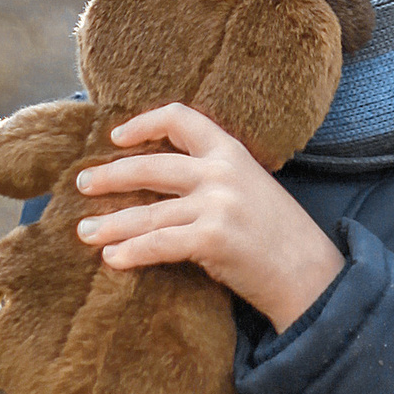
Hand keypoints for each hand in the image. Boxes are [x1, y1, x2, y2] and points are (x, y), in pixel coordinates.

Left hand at [72, 104, 345, 333]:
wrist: (311, 275)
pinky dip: (131, 252)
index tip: (116, 138)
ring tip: (85, 232)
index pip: (180, 117)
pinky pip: (159, 243)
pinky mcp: (213, 238)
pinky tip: (112, 260)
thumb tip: (159, 182)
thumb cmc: (278, 236)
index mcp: (231, 152)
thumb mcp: (251, 187)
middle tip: (82, 184)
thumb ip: (213, 176)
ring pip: (148, 211)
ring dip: (110, 224)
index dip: (143, 123)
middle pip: (151, 165)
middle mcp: (222, 172)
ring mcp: (217, 204)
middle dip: (110, 175)